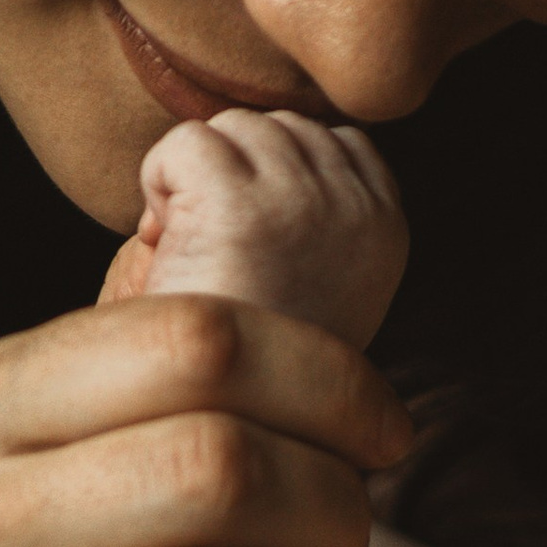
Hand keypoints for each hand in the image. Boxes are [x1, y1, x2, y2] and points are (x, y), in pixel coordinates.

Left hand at [99, 111, 407, 347]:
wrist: (222, 420)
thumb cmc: (253, 361)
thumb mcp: (322, 283)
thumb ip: (319, 214)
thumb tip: (259, 136)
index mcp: (388, 228)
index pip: (337, 140)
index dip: (277, 173)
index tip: (248, 236)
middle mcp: (357, 207)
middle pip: (280, 126)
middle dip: (235, 170)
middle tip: (208, 243)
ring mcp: (302, 200)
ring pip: (233, 126)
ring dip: (195, 175)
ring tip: (188, 242)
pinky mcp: (238, 203)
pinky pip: (187, 141)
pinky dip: (158, 179)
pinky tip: (160, 237)